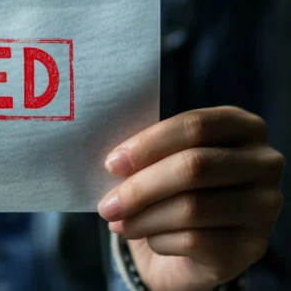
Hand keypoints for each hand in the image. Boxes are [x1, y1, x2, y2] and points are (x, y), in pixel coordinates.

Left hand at [98, 106, 284, 290]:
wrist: (194, 247)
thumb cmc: (174, 190)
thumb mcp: (165, 161)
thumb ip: (148, 153)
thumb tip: (114, 163)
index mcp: (242, 127)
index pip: (195, 126)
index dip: (148, 144)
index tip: (111, 164)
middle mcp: (264, 163)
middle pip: (194, 167)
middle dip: (140, 188)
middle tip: (107, 205)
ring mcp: (265, 206)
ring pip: (192, 208)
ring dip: (143, 219)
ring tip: (119, 224)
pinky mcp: (252, 246)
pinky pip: (195, 241)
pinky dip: (159, 240)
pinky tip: (148, 239)